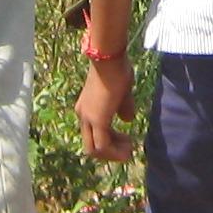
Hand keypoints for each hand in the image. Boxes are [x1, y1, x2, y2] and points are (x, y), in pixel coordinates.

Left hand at [76, 46, 135, 163]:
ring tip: (129, 149)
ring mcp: (88, 118)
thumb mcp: (122, 92)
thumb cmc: (116, 69)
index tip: (126, 138)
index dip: (110, 141)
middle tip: (127, 147)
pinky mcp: (98, 120)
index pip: (94, 134)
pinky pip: (103, 146)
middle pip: (91, 147)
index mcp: (86, 109)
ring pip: (94, 149)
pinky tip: (128, 148)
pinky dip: (115, 151)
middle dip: (110, 152)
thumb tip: (128, 120)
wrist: (109, 58)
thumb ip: (123, 106)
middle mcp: (83, 115)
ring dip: (113, 154)